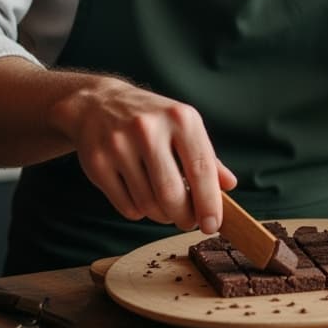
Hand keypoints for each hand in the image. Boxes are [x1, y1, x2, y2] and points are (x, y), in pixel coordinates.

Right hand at [53, 76, 236, 232]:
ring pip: (148, 205)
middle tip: (187, 220)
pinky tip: (140, 196)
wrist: (98, 103)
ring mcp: (120, 145)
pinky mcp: (98, 163)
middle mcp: (149, 128)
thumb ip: (208, 158)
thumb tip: (229, 185)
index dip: (209, 203)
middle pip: (171, 194)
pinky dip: (138, 211)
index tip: (212, 224)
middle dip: (184, 217)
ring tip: (164, 206)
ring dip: (161, 215)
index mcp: (180, 118)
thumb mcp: (183, 127)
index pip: (201, 169)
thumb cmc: (150, 119)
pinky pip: (126, 207)